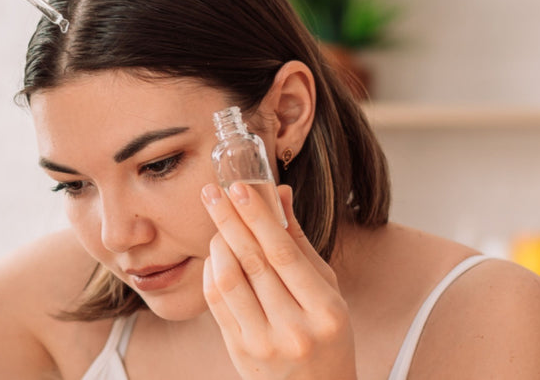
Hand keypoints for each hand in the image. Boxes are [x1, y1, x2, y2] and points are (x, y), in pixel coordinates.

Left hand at [200, 182, 356, 379]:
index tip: (240, 188)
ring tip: (218, 225)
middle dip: (229, 221)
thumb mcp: (328, 290)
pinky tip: (215, 256)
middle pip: (253, 263)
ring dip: (218, 245)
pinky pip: (216, 302)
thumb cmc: (326, 335)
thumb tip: (279, 194)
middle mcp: (295, 328)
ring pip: (229, 280)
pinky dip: (211, 272)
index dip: (258, 217)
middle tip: (212, 192)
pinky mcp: (239, 351)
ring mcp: (264, 343)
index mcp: (326, 310)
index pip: (284, 253)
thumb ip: (301, 243)